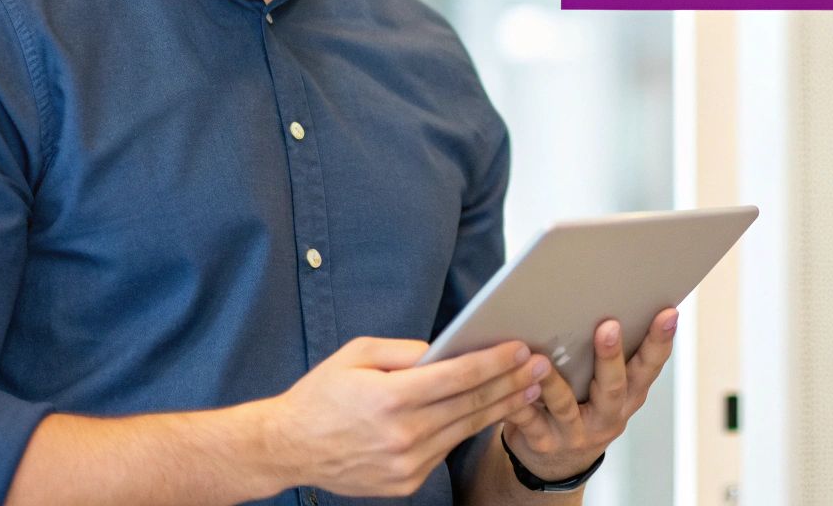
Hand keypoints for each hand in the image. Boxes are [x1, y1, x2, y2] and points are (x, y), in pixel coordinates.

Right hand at [263, 335, 549, 497]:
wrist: (289, 448)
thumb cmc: (321, 394)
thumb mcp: (356, 355)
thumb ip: (403, 350)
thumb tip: (446, 348)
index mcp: (389, 398)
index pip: (458, 377)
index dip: (495, 362)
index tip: (522, 348)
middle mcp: (402, 434)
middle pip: (472, 404)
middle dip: (512, 382)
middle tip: (543, 366)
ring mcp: (406, 464)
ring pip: (465, 430)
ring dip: (502, 408)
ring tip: (529, 389)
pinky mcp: (406, 483)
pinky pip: (445, 450)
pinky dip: (468, 430)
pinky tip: (490, 413)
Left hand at [499, 307, 679, 480]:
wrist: (559, 463)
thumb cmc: (586, 408)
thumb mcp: (608, 388)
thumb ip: (612, 357)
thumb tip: (609, 298)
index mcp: (629, 396)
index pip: (649, 366)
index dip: (660, 342)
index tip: (668, 313)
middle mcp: (607, 416)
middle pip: (613, 387)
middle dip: (611, 357)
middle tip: (610, 327)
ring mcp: (576, 432)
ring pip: (565, 406)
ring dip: (553, 383)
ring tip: (542, 360)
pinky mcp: (544, 442)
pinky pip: (529, 422)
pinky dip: (520, 404)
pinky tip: (512, 388)